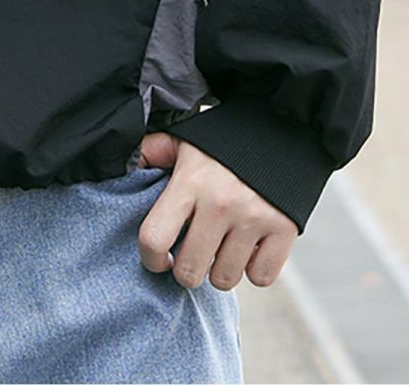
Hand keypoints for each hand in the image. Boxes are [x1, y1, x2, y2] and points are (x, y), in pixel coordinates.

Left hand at [135, 131, 297, 290]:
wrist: (281, 129)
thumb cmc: (223, 142)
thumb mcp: (184, 141)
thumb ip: (152, 153)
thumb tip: (124, 169)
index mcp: (190, 181)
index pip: (154, 238)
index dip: (150, 258)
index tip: (159, 258)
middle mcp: (220, 202)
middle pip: (190, 272)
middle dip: (187, 269)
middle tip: (193, 252)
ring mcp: (254, 217)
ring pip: (224, 279)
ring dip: (220, 269)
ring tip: (223, 244)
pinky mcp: (284, 229)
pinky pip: (260, 278)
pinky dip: (254, 268)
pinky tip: (250, 246)